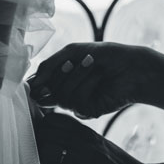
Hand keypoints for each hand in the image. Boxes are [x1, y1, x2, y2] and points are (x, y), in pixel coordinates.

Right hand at [28, 42, 155, 118]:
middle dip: (62, 73)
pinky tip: (100, 77)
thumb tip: (31, 84)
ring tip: (92, 64)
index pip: (39, 85)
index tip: (44, 71)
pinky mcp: (89, 112)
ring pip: (62, 97)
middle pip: (47, 91)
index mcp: (60, 78)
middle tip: (75, 61)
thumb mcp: (73, 52)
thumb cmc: (104, 55)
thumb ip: (49, 66)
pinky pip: (77, 101)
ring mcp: (76, 104)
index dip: (38, 81)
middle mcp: (66, 93)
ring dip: (78, 76)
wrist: (132, 65)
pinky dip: (88, 84)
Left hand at [35, 113, 154, 163]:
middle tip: (45, 154)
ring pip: (48, 150)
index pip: (55, 118)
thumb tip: (57, 133)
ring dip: (46, 160)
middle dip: (40, 142)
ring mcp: (85, 163)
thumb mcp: (102, 144)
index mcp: (89, 133)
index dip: (44, 127)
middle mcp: (86, 144)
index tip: (44, 136)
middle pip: (46, 132)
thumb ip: (81, 138)